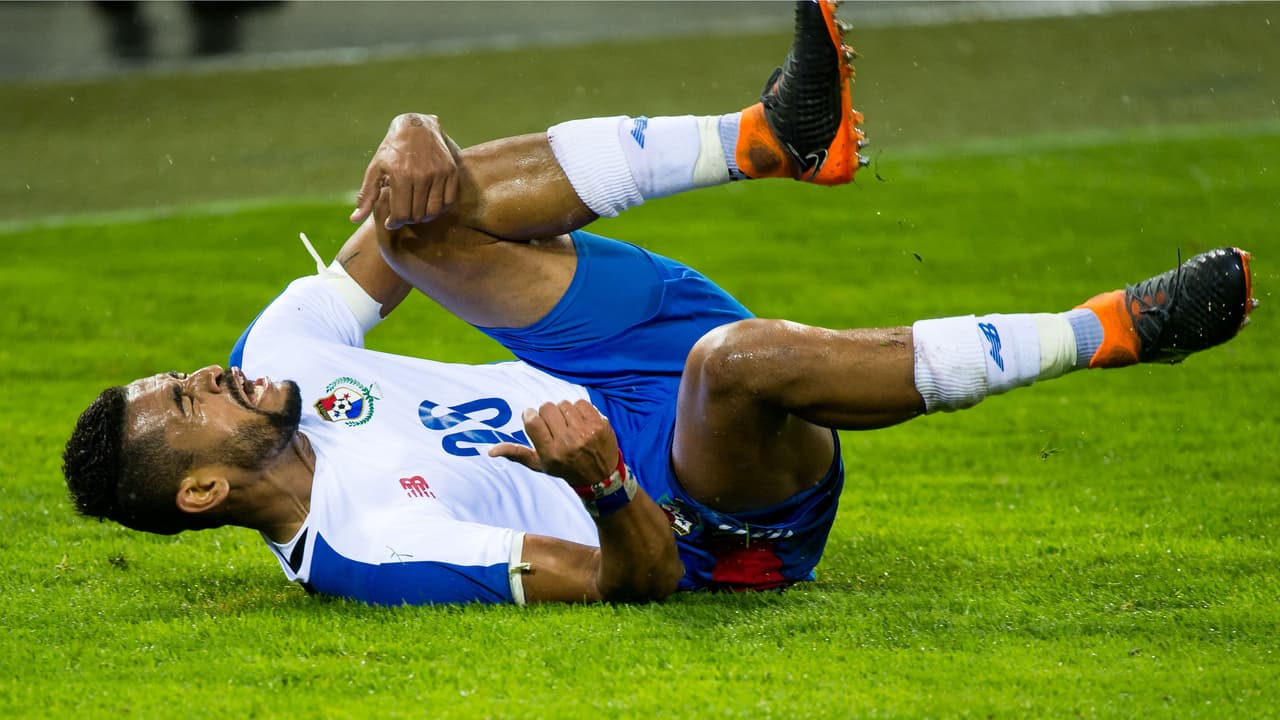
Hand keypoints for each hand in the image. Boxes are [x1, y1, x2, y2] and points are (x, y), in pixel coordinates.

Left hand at [350, 113, 458, 228]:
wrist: (417, 126)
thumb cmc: (392, 149)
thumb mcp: (375, 168)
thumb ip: (366, 195)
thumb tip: (355, 219)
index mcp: (401, 175)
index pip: (401, 214)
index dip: (394, 223)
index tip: (391, 223)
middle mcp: (421, 175)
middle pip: (417, 214)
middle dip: (408, 220)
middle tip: (402, 216)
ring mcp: (438, 173)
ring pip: (434, 211)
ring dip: (424, 217)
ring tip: (415, 213)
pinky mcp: (451, 171)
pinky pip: (449, 201)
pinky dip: (440, 208)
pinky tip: (429, 205)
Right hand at [489, 400, 618, 488]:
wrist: (601, 477)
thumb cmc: (565, 468)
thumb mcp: (540, 465)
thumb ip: (516, 453)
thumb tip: (491, 451)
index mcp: (550, 453)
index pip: (532, 421)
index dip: (531, 415)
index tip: (534, 418)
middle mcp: (568, 442)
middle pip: (547, 407)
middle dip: (547, 413)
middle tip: (553, 424)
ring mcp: (585, 432)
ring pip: (563, 404)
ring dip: (563, 411)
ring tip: (568, 425)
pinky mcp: (599, 424)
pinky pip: (580, 403)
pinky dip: (578, 409)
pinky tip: (580, 422)